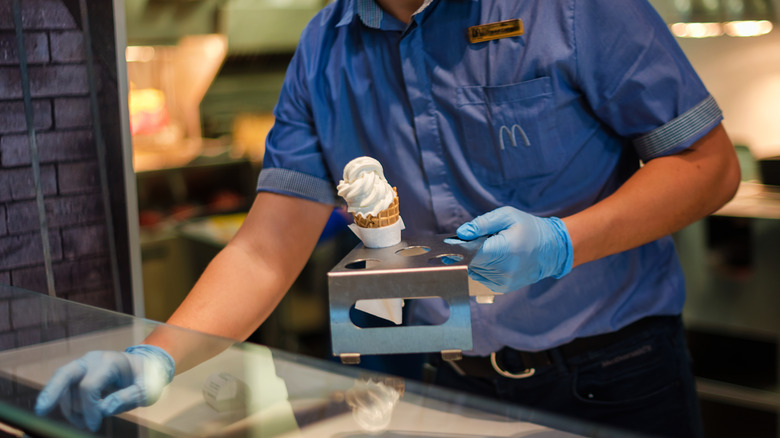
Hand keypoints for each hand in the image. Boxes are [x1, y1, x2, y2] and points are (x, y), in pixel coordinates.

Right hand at [34, 344, 174, 431]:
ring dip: (67, 407)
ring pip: (62, 384)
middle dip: (51, 392)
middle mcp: (93, 360)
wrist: (147, 366)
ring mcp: (83, 365)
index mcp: (111, 362)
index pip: (89, 386)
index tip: (94, 426)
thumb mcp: (146, 390)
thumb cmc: (148, 377)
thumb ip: (127, 398)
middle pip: (65, 373)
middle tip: (40, 411)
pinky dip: (67, 404)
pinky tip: (79, 417)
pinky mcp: (79, 373)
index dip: (88, 409)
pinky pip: (65, 388)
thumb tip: (104, 410)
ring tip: (83, 423)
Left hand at [456, 206, 572, 292]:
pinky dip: (482, 267)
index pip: (472, 254)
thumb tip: (462, 233)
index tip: (450, 243)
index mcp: (506, 250)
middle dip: (467, 252)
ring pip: (474, 270)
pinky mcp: (502, 288)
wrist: (551, 249)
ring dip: (475, 260)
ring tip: (490, 248)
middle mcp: (504, 270)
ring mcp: (504, 282)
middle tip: (475, 240)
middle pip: (471, 262)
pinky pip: (481, 277)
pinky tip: (493, 258)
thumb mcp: (507, 216)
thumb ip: (482, 223)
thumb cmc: (529, 228)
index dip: (458, 249)